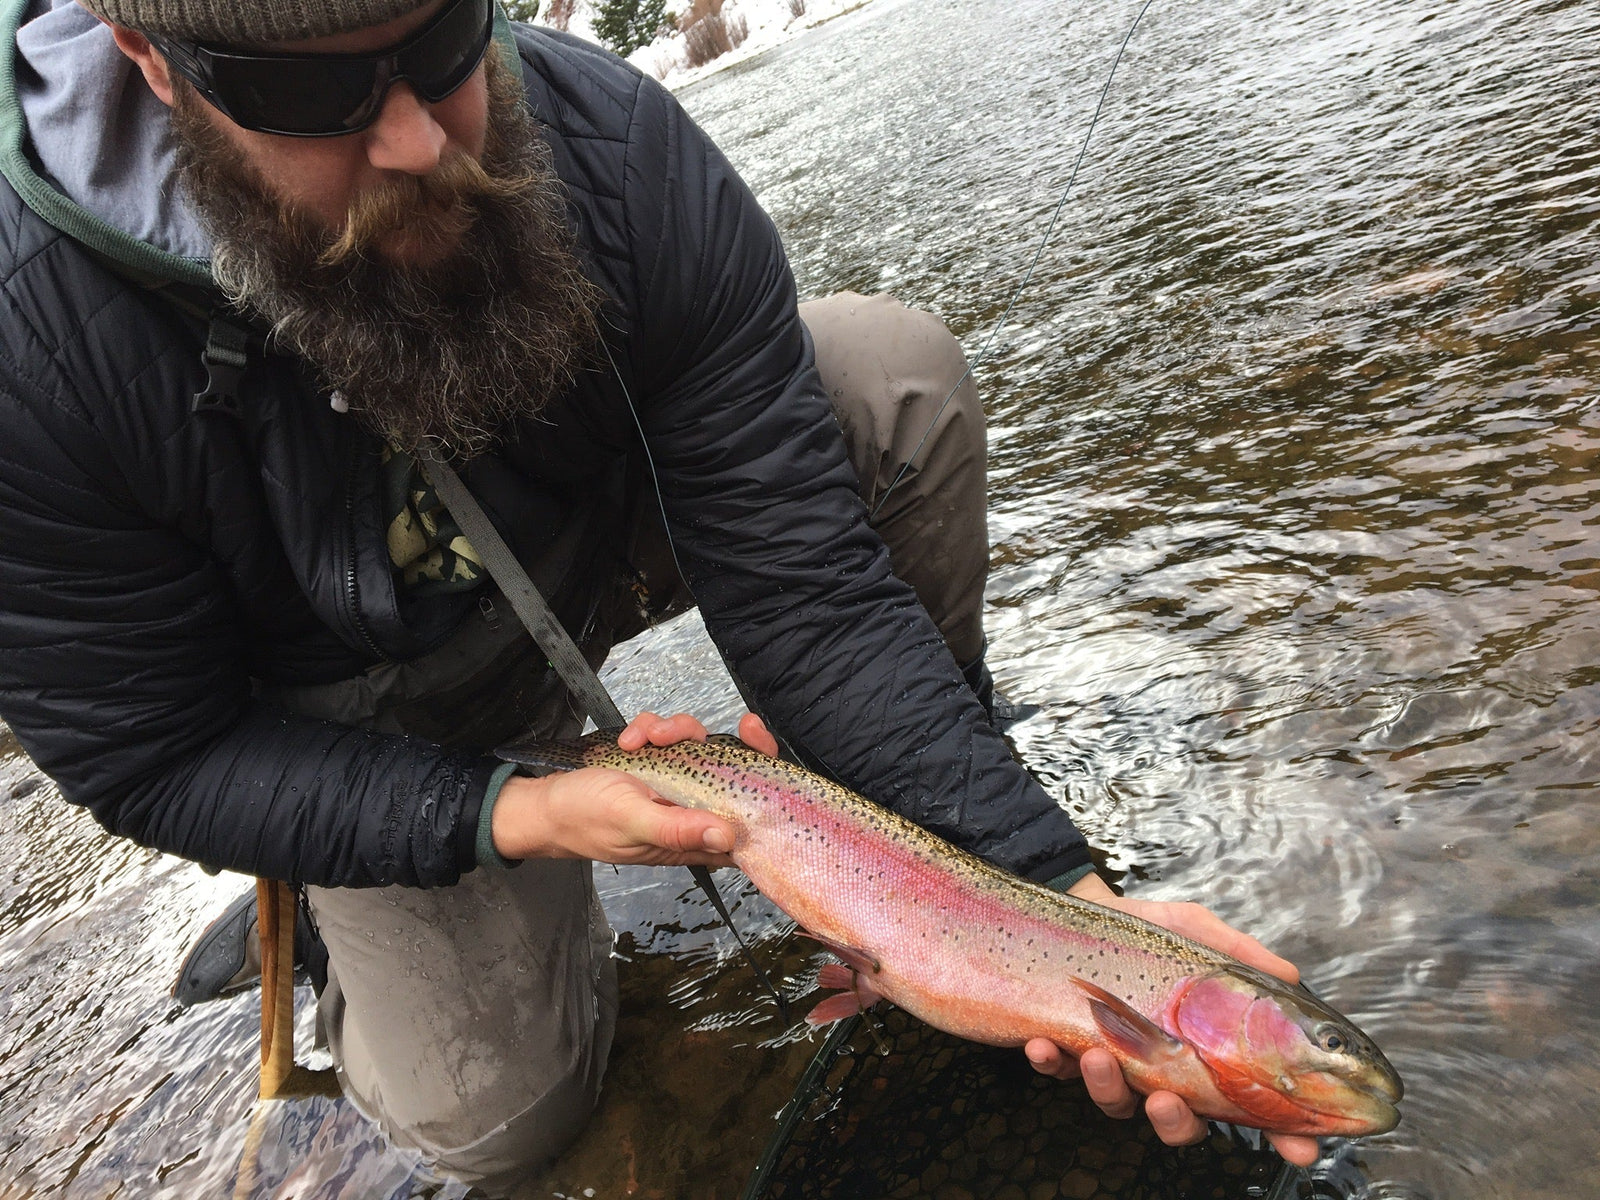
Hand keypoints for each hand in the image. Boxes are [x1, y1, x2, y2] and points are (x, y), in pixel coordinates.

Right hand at [491, 711, 779, 864]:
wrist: (547, 806)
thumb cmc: (586, 822)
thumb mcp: (631, 823)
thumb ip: (677, 829)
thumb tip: (728, 835)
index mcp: (696, 838)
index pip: (748, 816)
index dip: (763, 779)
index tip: (757, 742)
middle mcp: (693, 810)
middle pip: (733, 771)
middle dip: (721, 740)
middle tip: (708, 727)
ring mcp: (677, 785)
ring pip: (700, 745)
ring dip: (674, 732)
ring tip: (643, 738)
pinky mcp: (658, 764)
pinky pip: (670, 736)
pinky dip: (650, 729)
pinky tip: (628, 740)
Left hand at [1023, 872, 1319, 1166]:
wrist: (1076, 907)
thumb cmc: (1140, 928)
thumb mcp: (1191, 930)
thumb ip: (1237, 953)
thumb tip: (1291, 976)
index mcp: (1200, 1050)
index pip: (1247, 1103)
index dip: (1278, 1132)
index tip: (1298, 1147)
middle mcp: (1160, 1067)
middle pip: (1179, 1121)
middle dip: (1174, 1122)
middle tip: (1165, 1102)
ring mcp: (1112, 1063)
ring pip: (1117, 1101)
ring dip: (1106, 1088)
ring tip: (1097, 1056)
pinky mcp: (1064, 1051)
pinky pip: (1058, 1071)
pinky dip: (1050, 1063)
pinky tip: (1042, 1045)